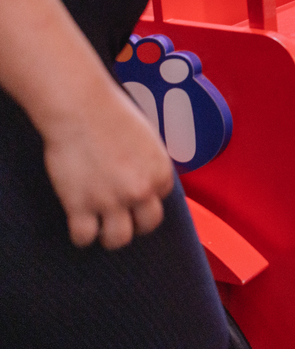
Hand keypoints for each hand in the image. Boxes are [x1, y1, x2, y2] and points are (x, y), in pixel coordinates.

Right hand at [40, 78, 174, 249]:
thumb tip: (146, 177)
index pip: (161, 199)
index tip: (134, 195)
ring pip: (118, 239)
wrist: (81, 109)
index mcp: (160, 172)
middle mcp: (141, 190)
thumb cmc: (112, 115)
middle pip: (148, 224)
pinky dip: (81, 236)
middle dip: (136, 224)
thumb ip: (149, 163)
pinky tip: (79, 227)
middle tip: (123, 220)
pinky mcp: (81, 206)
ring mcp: (111, 201)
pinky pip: (84, 237)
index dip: (146, 197)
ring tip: (101, 228)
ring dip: (111, 237)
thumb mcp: (147, 139)